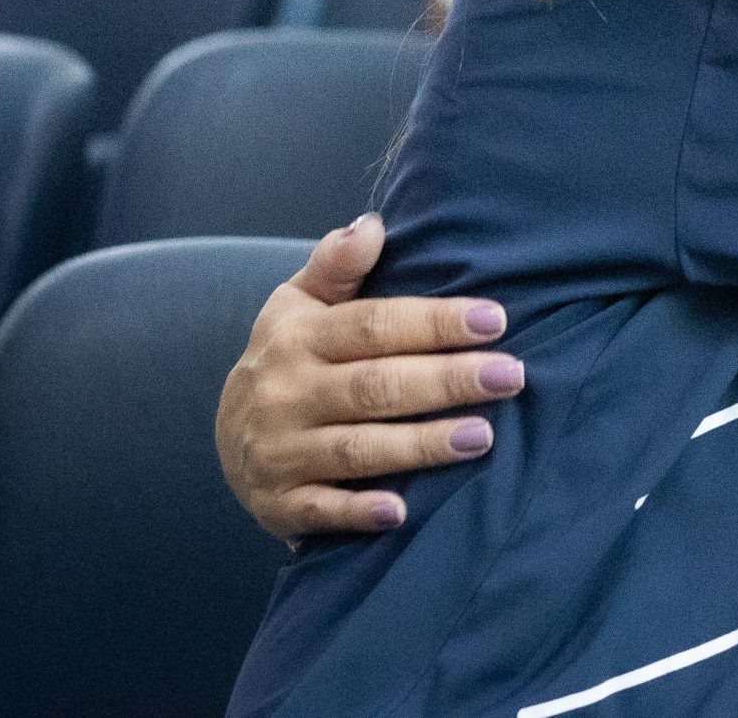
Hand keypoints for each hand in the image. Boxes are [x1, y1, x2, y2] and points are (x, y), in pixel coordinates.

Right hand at [215, 214, 523, 541]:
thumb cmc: (290, 357)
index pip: (373, 326)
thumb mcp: (298, 303)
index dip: (435, 322)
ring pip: (357, 450)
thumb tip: (372, 224)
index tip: (495, 320)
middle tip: (510, 376)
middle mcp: (287, 394)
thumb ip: (336, 264)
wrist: (227, 434)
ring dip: (419, 445)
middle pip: (375, 386)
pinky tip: (403, 512)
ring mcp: (281, 452)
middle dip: (446, 380)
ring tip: (482, 437)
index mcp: (299, 339)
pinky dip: (358, 512)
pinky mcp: (280, 504)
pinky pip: (321, 511)